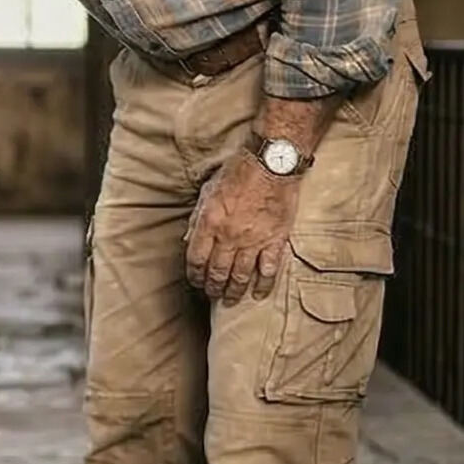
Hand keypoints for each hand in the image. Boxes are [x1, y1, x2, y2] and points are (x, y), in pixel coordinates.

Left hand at [184, 150, 300, 302]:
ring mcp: (253, 240)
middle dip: (212, 288)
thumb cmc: (238, 172)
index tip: (195, 282)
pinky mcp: (275, 240)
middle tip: (212, 295)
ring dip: (234, 292)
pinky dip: (263, 285)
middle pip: (217, 272)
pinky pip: (268, 270)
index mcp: (209, 223)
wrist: (271, 163)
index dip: (194, 275)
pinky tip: (259, 294)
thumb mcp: (207, 191)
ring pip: (240, 276)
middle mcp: (229, 236)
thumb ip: (197, 218)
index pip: (196, 259)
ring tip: (230, 300)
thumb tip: (188, 240)